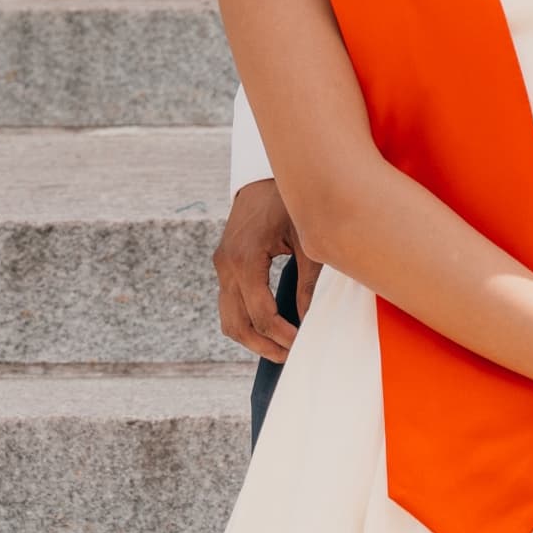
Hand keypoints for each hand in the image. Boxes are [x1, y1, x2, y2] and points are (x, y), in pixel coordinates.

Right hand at [214, 176, 304, 359]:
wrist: (263, 176)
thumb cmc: (290, 203)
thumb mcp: (305, 239)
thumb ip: (308, 281)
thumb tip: (311, 319)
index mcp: (245, 258)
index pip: (261, 314)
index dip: (282, 335)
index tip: (302, 344)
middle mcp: (226, 265)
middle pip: (237, 325)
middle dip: (264, 346)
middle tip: (291, 356)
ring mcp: (221, 266)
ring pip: (228, 320)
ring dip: (252, 340)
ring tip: (281, 349)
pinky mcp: (224, 266)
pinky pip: (228, 306)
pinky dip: (246, 322)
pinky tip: (270, 328)